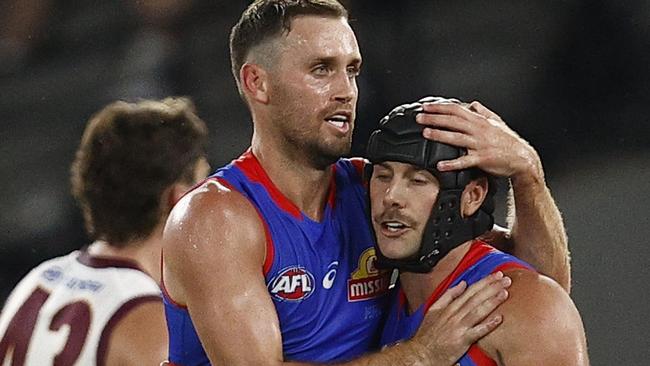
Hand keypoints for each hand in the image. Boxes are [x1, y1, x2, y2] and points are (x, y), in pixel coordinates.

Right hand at [411, 271, 510, 364]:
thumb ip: (448, 296)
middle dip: (492, 287)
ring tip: (505, 292)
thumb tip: (462, 284)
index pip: (470, 290)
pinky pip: (478, 331)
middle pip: (476, 297)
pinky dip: (488, 324)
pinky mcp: (462, 340)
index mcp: (449, 307)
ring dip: (492, 300)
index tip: (496, 276)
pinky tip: (499, 318)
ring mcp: (459, 327)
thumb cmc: (427, 334)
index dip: (484, 282)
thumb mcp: (433, 309)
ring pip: (478, 310)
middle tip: (506, 279)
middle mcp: (454, 314)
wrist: (420, 353)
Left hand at [416, 101, 541, 182]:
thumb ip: (484, 112)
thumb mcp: (498, 122)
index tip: (426, 107)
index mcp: (480, 121)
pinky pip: (464, 161)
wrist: (522, 158)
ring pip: (457, 138)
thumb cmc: (509, 142)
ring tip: (426, 133)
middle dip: (434, 118)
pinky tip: (441, 165)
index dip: (440, 107)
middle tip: (419, 118)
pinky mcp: (482, 159)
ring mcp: (480, 145)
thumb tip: (473, 104)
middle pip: (453, 121)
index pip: (457, 110)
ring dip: (440, 135)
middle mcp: (479, 131)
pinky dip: (452, 163)